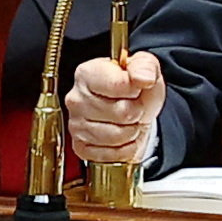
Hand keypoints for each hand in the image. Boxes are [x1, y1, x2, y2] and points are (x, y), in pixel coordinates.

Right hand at [63, 50, 163, 170]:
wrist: (134, 113)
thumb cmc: (135, 91)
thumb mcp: (146, 69)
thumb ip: (145, 66)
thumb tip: (143, 76)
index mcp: (87, 74)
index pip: (118, 84)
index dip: (136, 88)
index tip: (135, 87)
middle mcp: (76, 99)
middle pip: (122, 112)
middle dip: (136, 111)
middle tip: (133, 106)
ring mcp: (75, 125)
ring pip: (117, 135)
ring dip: (131, 130)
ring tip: (127, 121)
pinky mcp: (80, 147)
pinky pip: (111, 153)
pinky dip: (124, 148)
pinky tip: (121, 136)